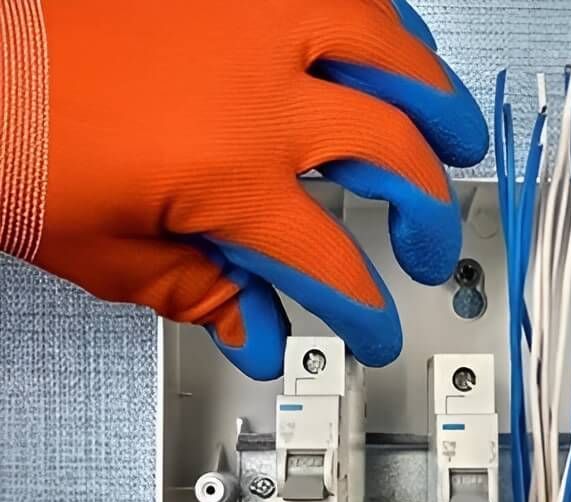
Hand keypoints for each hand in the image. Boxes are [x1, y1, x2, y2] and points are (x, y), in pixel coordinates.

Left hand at [4, 0, 486, 377]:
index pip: (335, 265)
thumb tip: (255, 332)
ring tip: (457, 135)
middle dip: (428, 213)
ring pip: (393, 53)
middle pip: (395, 156)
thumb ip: (201, 296)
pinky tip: (394, 44)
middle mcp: (261, 86)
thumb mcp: (103, 251)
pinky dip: (387, 23)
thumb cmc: (4, 130)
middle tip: (429, 242)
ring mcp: (253, 9)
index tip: (375, 329)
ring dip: (438, 104)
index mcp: (230, 173)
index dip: (367, 313)